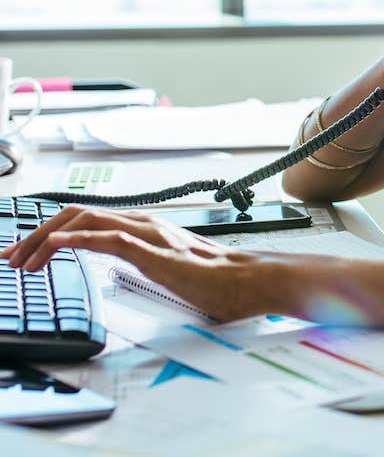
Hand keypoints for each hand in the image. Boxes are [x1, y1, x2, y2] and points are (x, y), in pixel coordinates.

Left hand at [0, 205, 271, 321]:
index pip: (87, 219)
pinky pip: (111, 239)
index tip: (24, 253)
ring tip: (24, 258)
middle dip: (37, 234)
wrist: (247, 281)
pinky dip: (79, 239)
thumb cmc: (215, 279)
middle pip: (79, 215)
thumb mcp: (165, 267)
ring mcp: (149, 234)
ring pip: (89, 221)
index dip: (50, 232)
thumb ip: (142, 260)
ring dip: (48, 239)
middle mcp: (143, 223)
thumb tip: (119, 267)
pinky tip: (57, 246)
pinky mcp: (155, 253)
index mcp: (144, 227)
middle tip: (12, 257)